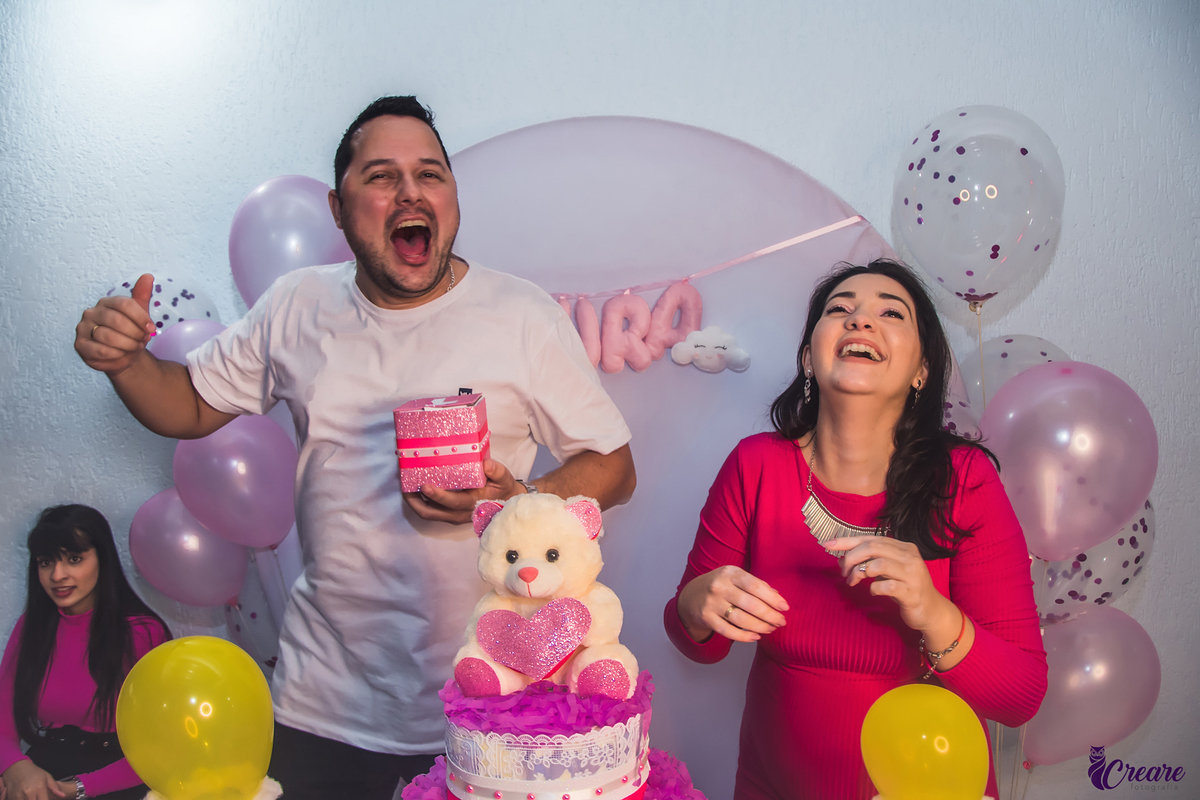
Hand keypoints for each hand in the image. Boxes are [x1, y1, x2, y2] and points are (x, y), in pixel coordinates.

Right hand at [1, 760, 69, 799]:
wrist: (16, 768)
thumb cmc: (33, 772)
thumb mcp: (46, 776)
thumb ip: (54, 787)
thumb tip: (63, 795)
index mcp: (40, 788)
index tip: (47, 799)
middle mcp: (29, 793)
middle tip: (39, 796)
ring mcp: (19, 796)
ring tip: (34, 795)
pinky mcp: (12, 797)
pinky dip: (23, 799)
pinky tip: (26, 797)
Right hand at [74, 272, 157, 373]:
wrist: (123, 355)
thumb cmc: (130, 333)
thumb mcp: (139, 315)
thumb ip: (142, 296)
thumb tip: (148, 276)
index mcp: (107, 302)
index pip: (124, 304)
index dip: (140, 317)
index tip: (151, 329)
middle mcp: (92, 313)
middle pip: (116, 320)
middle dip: (134, 333)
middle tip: (142, 340)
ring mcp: (83, 328)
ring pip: (108, 336)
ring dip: (127, 345)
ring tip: (134, 347)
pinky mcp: (80, 345)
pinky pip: (100, 351)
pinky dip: (116, 355)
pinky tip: (122, 355)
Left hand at [403, 459, 522, 524]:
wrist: (507, 504)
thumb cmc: (503, 489)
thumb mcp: (504, 478)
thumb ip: (496, 471)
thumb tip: (486, 464)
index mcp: (472, 503)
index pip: (452, 502)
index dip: (438, 496)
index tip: (425, 486)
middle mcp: (460, 513)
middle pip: (432, 513)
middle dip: (416, 501)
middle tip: (405, 487)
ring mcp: (454, 516)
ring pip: (429, 514)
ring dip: (415, 503)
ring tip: (406, 489)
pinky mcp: (451, 514)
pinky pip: (432, 511)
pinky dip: (422, 503)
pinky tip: (416, 490)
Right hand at [676, 565, 788, 643]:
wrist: (691, 596)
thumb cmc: (721, 586)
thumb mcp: (736, 578)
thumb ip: (756, 585)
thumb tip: (778, 598)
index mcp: (730, 573)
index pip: (755, 586)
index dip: (772, 598)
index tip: (784, 607)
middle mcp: (719, 586)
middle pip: (750, 604)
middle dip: (770, 615)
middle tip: (781, 622)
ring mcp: (711, 603)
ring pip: (741, 619)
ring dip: (760, 626)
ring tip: (771, 629)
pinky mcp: (706, 618)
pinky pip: (729, 631)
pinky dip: (744, 636)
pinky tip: (756, 637)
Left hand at [829, 536, 959, 635]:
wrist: (932, 611)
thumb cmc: (906, 588)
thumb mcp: (889, 570)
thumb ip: (870, 561)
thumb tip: (842, 559)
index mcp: (903, 547)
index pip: (870, 538)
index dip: (847, 541)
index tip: (827, 544)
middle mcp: (910, 556)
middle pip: (872, 548)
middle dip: (851, 558)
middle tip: (843, 571)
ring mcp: (912, 574)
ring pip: (878, 564)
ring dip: (859, 573)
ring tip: (853, 582)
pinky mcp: (912, 592)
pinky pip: (886, 586)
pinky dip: (874, 588)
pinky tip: (874, 592)